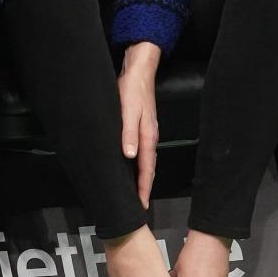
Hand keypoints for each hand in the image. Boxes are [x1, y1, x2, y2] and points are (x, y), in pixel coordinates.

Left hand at [119, 41, 161, 208]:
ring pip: (146, 160)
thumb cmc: (132, 90)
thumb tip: (130, 156)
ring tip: (135, 191)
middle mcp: (150, 137)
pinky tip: (132, 165)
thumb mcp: (128, 111)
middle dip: (144, 187)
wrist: (139, 71)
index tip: (140, 205)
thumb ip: (128, 133)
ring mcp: (148, 132)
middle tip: (138, 205)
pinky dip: (139, 163)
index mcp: (147, 137)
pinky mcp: (143, 126)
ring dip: (141, 176)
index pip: (146, 169)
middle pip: (149, 168)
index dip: (143, 188)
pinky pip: (142, 151)